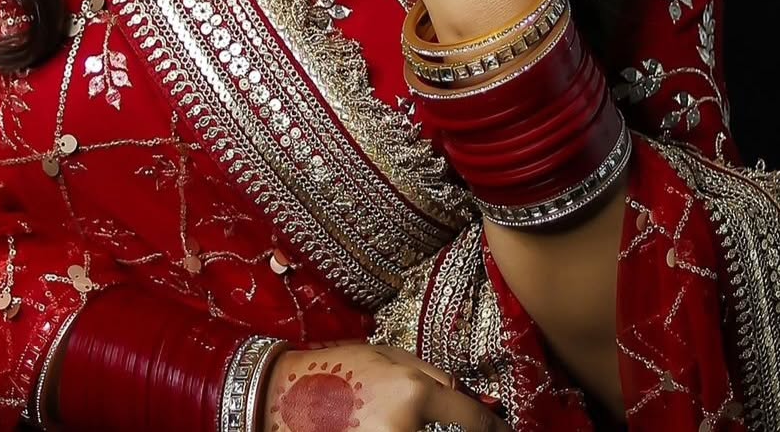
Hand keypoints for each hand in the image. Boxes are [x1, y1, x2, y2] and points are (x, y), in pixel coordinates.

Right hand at [259, 341, 511, 431]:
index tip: (501, 430)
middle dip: (458, 430)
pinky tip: (392, 426)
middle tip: (451, 423)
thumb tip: (465, 394)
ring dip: (427, 428)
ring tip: (405, 417)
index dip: (492, 427)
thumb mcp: (382, 354)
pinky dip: (407, 431)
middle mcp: (406, 430)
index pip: (472, 419)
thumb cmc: (332, 370)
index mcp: (411, 393)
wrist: (278, 400)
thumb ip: (427, 372)